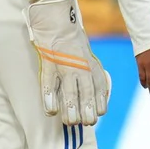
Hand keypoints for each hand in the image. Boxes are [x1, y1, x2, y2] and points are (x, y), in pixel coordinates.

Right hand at [25, 0, 104, 125]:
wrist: (58, 25)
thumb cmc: (75, 47)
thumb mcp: (90, 60)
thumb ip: (94, 79)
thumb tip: (98, 102)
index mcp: (92, 67)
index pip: (99, 90)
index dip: (99, 104)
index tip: (97, 115)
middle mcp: (81, 68)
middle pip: (86, 93)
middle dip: (87, 110)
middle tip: (85, 123)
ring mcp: (65, 67)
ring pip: (69, 92)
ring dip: (71, 109)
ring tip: (70, 122)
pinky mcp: (49, 66)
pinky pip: (49, 86)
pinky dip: (50, 100)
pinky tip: (51, 112)